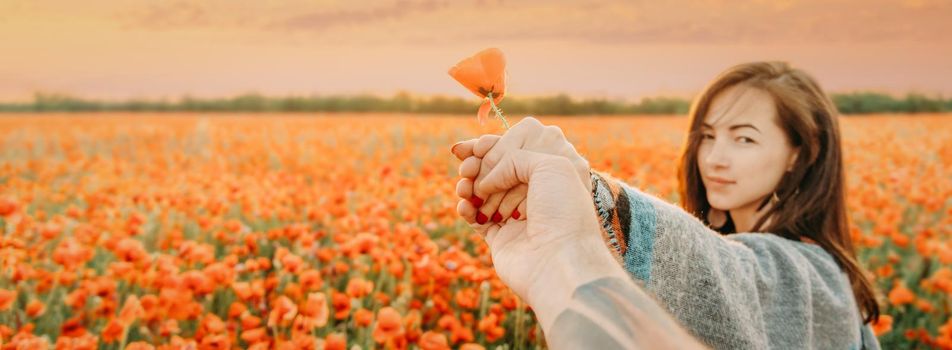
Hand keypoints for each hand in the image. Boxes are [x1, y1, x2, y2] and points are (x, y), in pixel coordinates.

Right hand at [469, 149, 620, 332]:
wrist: (560, 261)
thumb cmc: (562, 211)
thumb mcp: (548, 164)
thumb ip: (513, 157)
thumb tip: (487, 177)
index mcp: (552, 174)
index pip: (517, 152)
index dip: (493, 147)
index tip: (475, 148)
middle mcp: (536, 194)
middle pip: (497, 171)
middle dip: (478, 166)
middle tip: (466, 168)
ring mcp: (517, 216)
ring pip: (483, 193)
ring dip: (469, 186)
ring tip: (464, 188)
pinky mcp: (500, 238)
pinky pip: (476, 218)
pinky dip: (467, 209)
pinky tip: (465, 205)